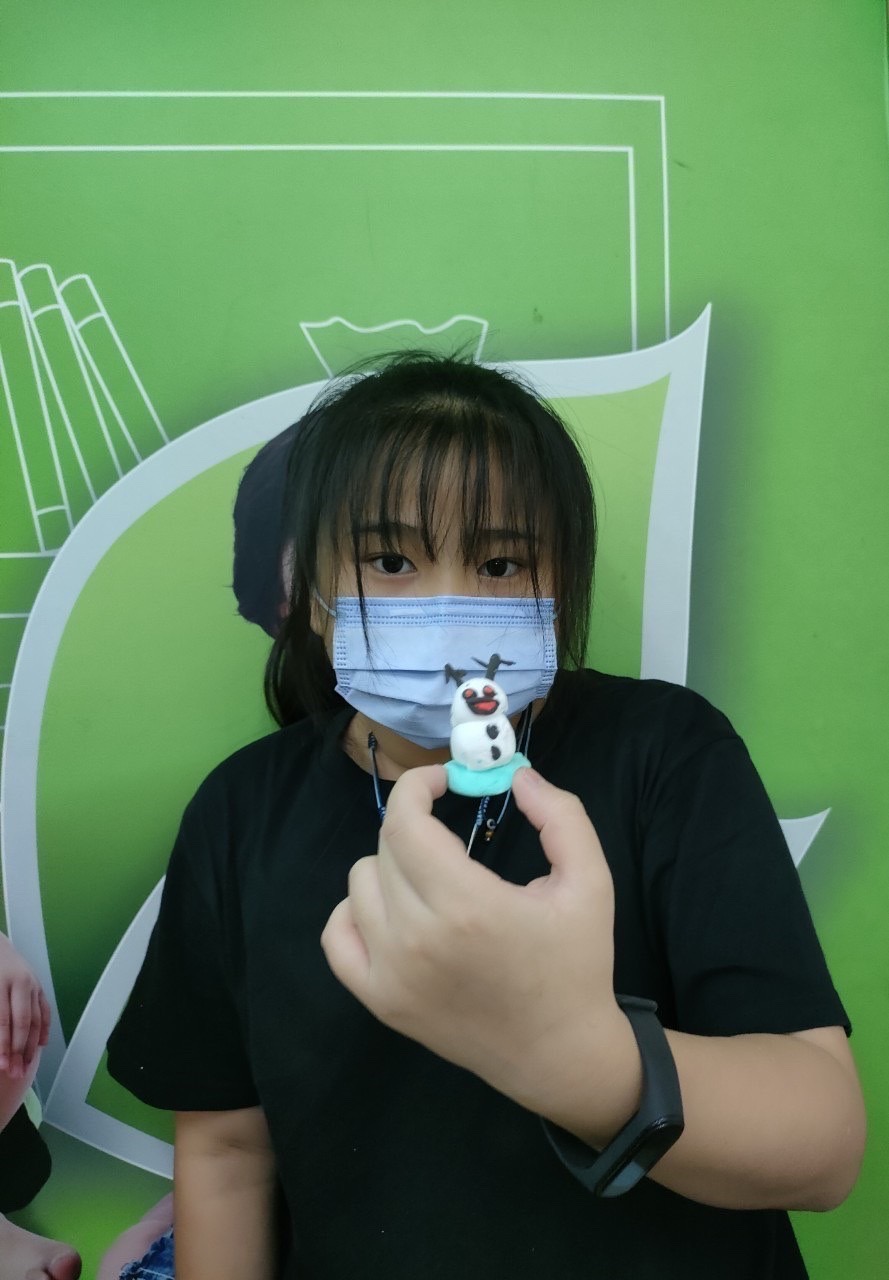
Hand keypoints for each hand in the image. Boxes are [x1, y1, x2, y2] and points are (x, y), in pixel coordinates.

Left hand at [0, 933, 50, 1078]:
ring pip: (36, 1019)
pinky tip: (41, 1045)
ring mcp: (33, 983)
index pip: (2, 1021)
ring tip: (26, 1066)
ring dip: (32, 1046)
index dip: (3, 1046)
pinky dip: (44, 1028)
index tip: (1, 1066)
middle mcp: (20, 982)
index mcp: (0, 983)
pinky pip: (45, 1010)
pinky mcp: (39, 985)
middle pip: (22, 1022)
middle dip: (19, 1051)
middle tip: (15, 1073)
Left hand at [321, 766, 631, 1119]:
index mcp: (469, 906)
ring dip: (391, 866)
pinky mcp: (379, 1001)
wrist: (559, 1053)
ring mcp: (391, 975)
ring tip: (431, 879)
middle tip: (449, 834)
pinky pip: (337, 935)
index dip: (416, 787)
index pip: (406, 824)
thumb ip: (560, 816)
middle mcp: (418, 939)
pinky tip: (393, 910)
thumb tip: (517, 775)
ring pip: (360, 884)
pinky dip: (357, 911)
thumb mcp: (591, 881)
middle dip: (416, 824)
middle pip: (386, 848)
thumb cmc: (575, 964)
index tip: (441, 782)